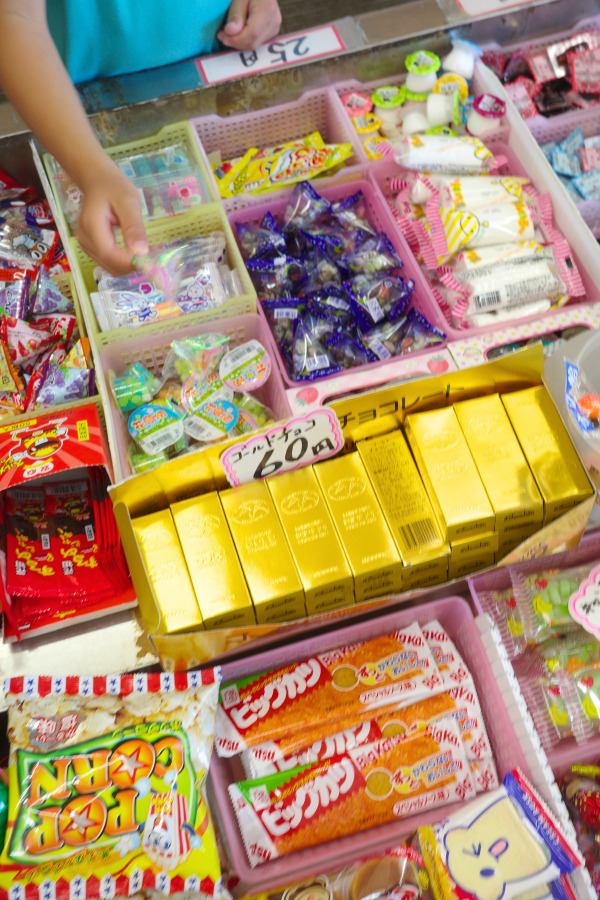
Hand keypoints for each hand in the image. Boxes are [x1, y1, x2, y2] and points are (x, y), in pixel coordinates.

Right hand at [75, 159, 147, 275]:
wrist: (97, 180)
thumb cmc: (114, 187)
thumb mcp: (129, 202)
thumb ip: (134, 227)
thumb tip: (141, 252)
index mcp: (92, 226)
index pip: (109, 255)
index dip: (129, 264)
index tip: (150, 265)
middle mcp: (84, 238)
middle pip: (109, 264)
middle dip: (131, 267)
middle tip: (151, 261)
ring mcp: (85, 244)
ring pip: (109, 267)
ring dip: (127, 266)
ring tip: (142, 254)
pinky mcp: (90, 247)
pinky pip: (107, 262)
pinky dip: (122, 263)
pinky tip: (132, 253)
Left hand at [217, 0, 281, 50]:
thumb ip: (235, 15)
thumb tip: (230, 32)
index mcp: (267, 9)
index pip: (252, 33)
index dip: (236, 39)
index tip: (222, 36)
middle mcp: (274, 21)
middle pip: (253, 42)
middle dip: (235, 42)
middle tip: (222, 34)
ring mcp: (274, 28)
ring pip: (254, 45)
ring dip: (239, 42)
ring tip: (228, 32)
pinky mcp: (272, 31)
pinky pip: (256, 42)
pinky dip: (245, 40)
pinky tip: (238, 31)